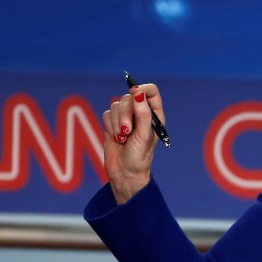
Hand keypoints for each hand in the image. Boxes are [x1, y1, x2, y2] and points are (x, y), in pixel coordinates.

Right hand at [102, 83, 165, 203]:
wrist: (124, 172)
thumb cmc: (140, 156)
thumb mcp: (144, 135)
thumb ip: (143, 113)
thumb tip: (138, 93)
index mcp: (154, 115)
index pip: (151, 91)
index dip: (142, 89)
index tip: (134, 94)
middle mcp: (141, 113)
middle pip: (129, 97)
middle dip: (125, 114)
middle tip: (127, 131)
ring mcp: (126, 118)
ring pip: (116, 105)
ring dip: (117, 123)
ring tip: (122, 138)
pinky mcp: (112, 123)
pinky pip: (106, 114)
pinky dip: (109, 126)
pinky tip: (116, 138)